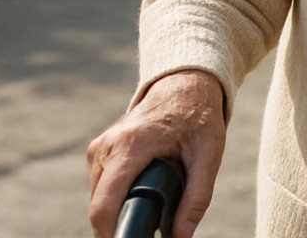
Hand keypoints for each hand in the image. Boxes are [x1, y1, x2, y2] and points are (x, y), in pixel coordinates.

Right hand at [87, 69, 225, 237]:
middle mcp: (105, 147)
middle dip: (121, 221)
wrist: (185, 85)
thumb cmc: (198, 117)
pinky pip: (101, 186)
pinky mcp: (97, 150)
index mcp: (130, 146)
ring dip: (121, 206)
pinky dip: (118, 194)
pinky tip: (142, 185)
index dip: (113, 232)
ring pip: (99, 198)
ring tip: (153, 194)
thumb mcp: (209, 155)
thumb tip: (182, 237)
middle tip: (152, 223)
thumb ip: (197, 197)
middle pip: (100, 205)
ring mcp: (98, 148)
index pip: (105, 204)